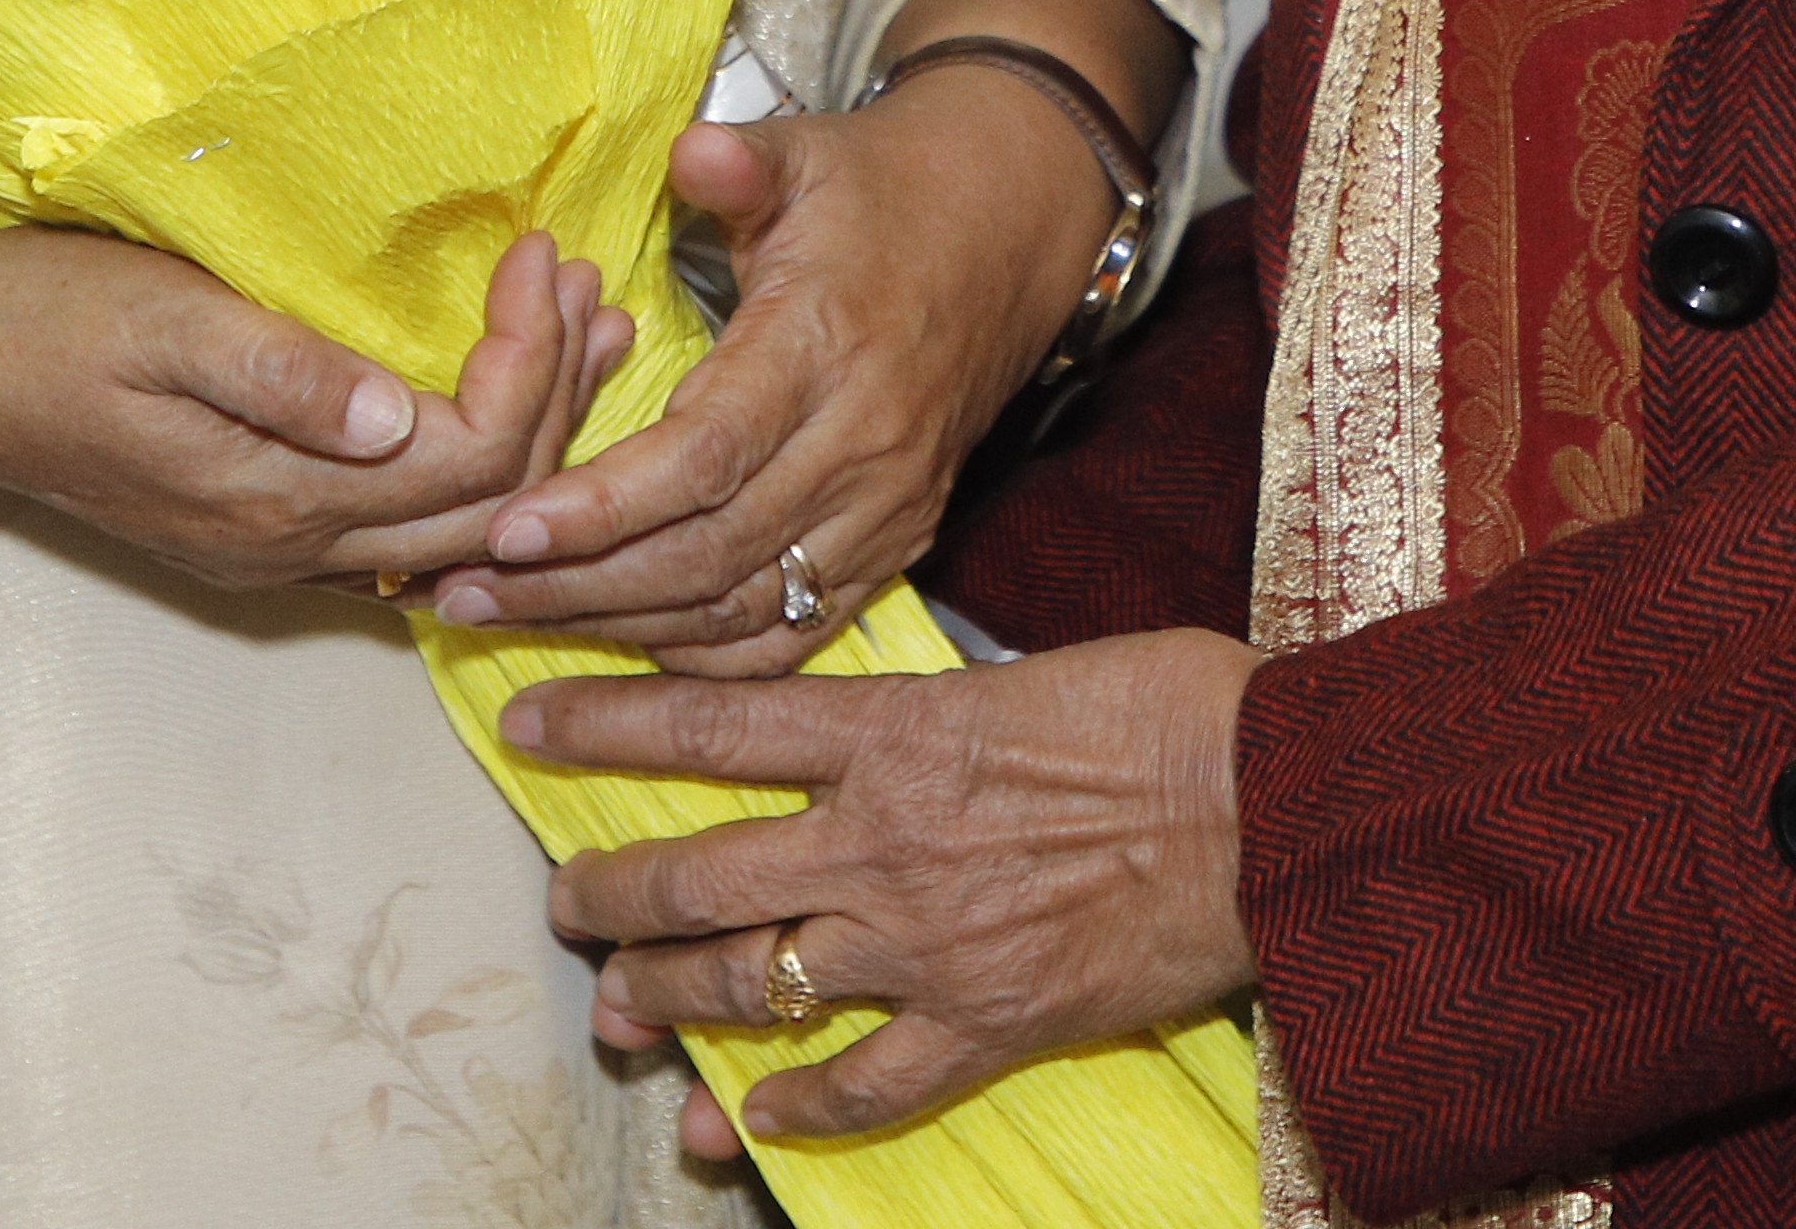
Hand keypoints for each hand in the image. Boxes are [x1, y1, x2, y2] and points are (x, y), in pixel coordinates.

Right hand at [0, 137, 621, 599]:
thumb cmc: (33, 320)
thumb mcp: (154, 318)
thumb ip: (279, 372)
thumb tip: (400, 418)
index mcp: (273, 496)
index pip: (468, 461)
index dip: (529, 367)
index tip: (541, 254)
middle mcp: (287, 544)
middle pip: (483, 506)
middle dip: (557, 396)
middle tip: (583, 280)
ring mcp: (269, 544)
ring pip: (450, 520)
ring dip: (528, 426)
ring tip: (579, 326)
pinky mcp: (251, 518)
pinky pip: (400, 512)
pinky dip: (469, 448)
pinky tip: (486, 384)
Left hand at [431, 95, 1085, 669]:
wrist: (1008, 236)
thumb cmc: (881, 193)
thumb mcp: (810, 153)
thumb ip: (743, 163)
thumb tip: (688, 152)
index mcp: (826, 348)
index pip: (707, 454)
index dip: (605, 502)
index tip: (506, 525)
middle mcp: (861, 446)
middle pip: (708, 552)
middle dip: (576, 583)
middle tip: (461, 591)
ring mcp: (885, 509)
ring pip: (741, 609)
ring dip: (618, 627)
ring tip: (505, 620)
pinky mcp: (896, 546)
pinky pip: (794, 635)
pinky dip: (703, 656)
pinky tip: (619, 646)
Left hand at [512, 627, 1260, 1153]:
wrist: (1269, 801)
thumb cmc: (1170, 712)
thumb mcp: (1023, 675)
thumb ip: (927, 715)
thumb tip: (873, 733)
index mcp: (892, 732)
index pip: (708, 724)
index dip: (603, 724)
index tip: (526, 723)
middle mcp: (880, 840)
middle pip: (698, 871)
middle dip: (613, 892)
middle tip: (564, 902)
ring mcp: (924, 941)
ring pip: (752, 978)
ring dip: (670, 996)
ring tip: (619, 1010)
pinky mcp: (984, 1022)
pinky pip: (863, 1083)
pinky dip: (797, 1108)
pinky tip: (753, 1120)